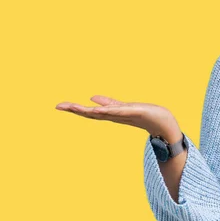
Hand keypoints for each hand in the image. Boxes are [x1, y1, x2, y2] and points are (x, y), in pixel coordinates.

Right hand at [55, 95, 177, 134]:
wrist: (161, 122)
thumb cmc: (142, 115)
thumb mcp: (121, 107)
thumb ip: (107, 103)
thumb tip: (92, 98)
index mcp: (109, 114)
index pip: (88, 112)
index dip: (74, 109)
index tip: (58, 105)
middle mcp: (113, 116)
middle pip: (90, 113)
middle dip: (75, 109)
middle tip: (59, 106)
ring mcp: (121, 115)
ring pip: (101, 113)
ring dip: (87, 110)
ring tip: (73, 107)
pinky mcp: (132, 112)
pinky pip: (116, 111)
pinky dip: (106, 110)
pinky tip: (96, 108)